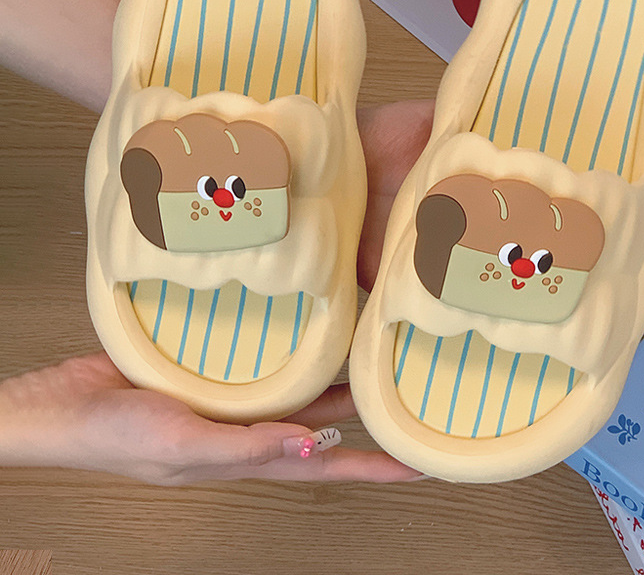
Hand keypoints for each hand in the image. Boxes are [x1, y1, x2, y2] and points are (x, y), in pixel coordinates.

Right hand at [0, 100, 434, 485]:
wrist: (66, 403)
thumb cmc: (115, 436)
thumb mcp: (186, 447)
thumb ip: (249, 448)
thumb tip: (314, 451)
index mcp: (246, 458)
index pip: (325, 469)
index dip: (372, 468)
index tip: (418, 465)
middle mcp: (247, 430)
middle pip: (321, 428)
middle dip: (365, 424)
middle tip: (405, 404)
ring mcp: (232, 401)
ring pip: (298, 391)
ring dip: (334, 382)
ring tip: (372, 364)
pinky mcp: (214, 373)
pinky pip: (264, 363)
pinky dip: (290, 352)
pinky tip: (308, 333)